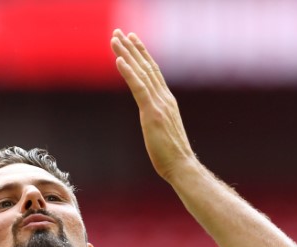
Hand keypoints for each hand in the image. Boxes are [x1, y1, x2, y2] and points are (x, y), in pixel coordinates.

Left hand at [111, 30, 195, 184]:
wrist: (181, 165)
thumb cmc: (171, 154)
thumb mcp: (162, 131)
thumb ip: (157, 119)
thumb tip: (153, 119)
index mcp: (166, 101)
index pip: (152, 72)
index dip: (142, 55)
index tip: (132, 40)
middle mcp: (164, 98)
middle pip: (146, 66)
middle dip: (131, 48)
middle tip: (119, 32)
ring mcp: (159, 104)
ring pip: (141, 72)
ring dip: (126, 54)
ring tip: (115, 39)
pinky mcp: (152, 113)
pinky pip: (138, 88)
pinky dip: (129, 72)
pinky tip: (119, 60)